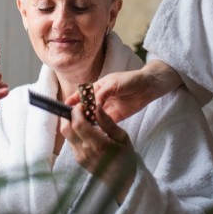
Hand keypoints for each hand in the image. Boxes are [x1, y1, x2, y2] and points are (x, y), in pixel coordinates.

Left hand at [60, 104, 136, 203]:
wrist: (120, 182)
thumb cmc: (125, 158)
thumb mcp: (122, 137)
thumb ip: (107, 122)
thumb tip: (97, 106)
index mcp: (97, 144)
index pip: (78, 123)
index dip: (77, 111)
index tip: (83, 105)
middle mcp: (84, 150)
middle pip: (65, 128)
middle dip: (68, 115)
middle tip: (79, 110)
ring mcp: (79, 156)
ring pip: (66, 135)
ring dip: (70, 123)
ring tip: (83, 119)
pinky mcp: (78, 159)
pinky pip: (71, 142)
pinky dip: (74, 132)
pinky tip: (85, 131)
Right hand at [65, 60, 181, 121]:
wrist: (148, 86)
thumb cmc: (130, 80)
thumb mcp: (114, 84)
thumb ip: (102, 93)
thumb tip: (92, 104)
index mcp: (97, 88)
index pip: (81, 94)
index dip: (73, 100)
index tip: (65, 107)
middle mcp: (100, 99)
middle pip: (85, 107)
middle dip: (77, 113)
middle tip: (70, 121)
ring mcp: (106, 109)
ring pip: (93, 117)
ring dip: (87, 122)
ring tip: (79, 129)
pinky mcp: (114, 117)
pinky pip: (103, 124)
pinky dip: (98, 128)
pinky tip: (92, 133)